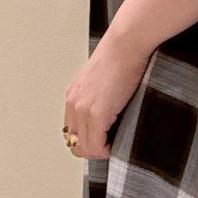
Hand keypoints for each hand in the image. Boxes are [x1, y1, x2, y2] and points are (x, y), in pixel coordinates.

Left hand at [63, 31, 150, 159]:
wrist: (126, 45)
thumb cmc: (121, 56)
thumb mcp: (102, 79)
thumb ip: (99, 97)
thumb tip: (110, 114)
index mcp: (73, 97)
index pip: (71, 132)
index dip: (88, 141)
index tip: (104, 141)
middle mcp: (73, 104)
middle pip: (75, 144)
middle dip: (93, 150)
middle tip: (110, 147)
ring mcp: (83, 110)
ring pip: (84, 149)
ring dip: (100, 152)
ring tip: (115, 146)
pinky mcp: (97, 114)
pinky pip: (96, 145)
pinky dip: (106, 151)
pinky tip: (117, 145)